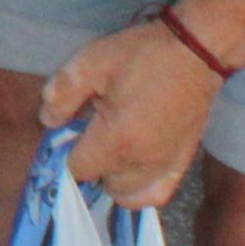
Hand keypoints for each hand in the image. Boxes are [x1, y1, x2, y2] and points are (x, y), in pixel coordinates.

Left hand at [39, 19, 223, 209]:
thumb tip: (48, 121)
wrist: (196, 51)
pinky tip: (131, 168)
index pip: (77, 168)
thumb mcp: (91, 62)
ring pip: (126, 193)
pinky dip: (139, 190)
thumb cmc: (142, 54)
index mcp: (117, 139)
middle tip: (89, 132)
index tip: (67, 130)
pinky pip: (156, 195)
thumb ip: (62, 94)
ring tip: (109, 147)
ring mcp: (165, 166)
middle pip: (101, 182)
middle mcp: (142, 162)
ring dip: (112, 176)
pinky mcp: (183, 162)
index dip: (65, 151)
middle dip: (89, 162)